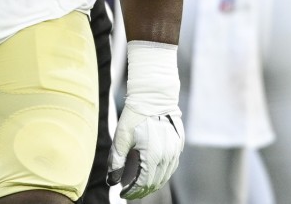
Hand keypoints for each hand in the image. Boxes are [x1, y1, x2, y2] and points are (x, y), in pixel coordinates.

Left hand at [110, 42, 184, 198]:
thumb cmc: (134, 115)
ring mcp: (175, 151)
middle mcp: (167, 157)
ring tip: (139, 184)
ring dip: (152, 183)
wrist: (153, 96)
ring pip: (165, 176)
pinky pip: (171, 166)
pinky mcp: (179, 145)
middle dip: (141, 190)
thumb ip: (116, 160)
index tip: (122, 193)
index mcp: (152, 157)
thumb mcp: (121, 137)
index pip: (142, 184)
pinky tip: (152, 171)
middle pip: (155, 183)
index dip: (132, 192)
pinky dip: (161, 173)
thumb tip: (112, 180)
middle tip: (129, 191)